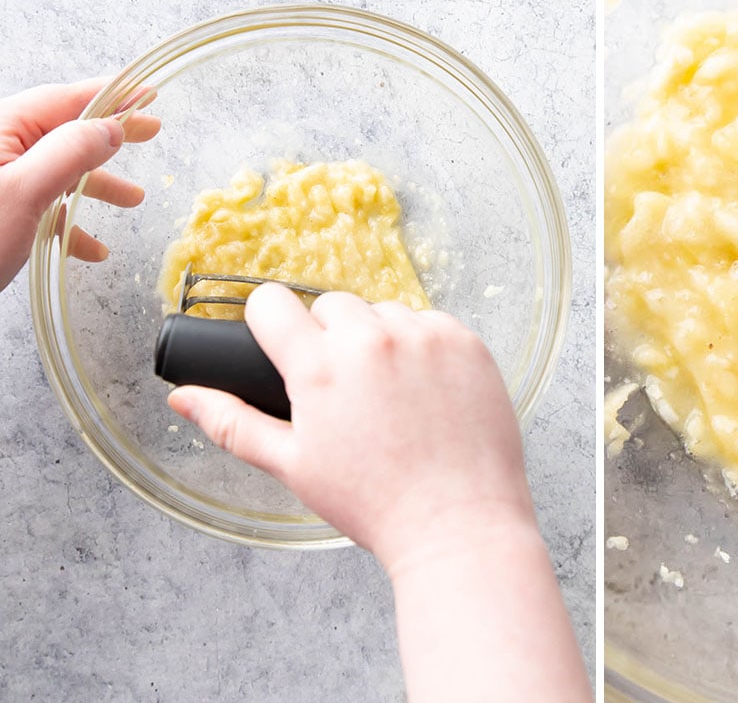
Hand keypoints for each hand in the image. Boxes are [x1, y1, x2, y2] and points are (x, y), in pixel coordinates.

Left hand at [0, 79, 160, 290]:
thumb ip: (71, 153)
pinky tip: (90, 248)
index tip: (145, 92)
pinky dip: (68, 225)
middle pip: (61, 132)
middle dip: (107, 138)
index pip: (62, 100)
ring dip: (95, 188)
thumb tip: (110, 127)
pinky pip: (38, 208)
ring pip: (54, 173)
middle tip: (150, 131)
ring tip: (133, 200)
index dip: (109, 95)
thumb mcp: (26, 192)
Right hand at [169, 284, 530, 566]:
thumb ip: (233, 424)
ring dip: (380, 338)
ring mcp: (425, 337)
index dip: (270, 323)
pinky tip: (427, 390)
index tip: (281, 344)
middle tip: (344, 388)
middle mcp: (372, 340)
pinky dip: (425, 346)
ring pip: (385, 312)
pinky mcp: (467, 342)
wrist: (458, 522)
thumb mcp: (292, 466)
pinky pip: (432, 323)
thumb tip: (183, 398)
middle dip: (329, 336)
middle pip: (331, 304)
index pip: (272, 303)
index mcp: (319, 367)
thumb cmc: (373, 502)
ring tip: (390, 394)